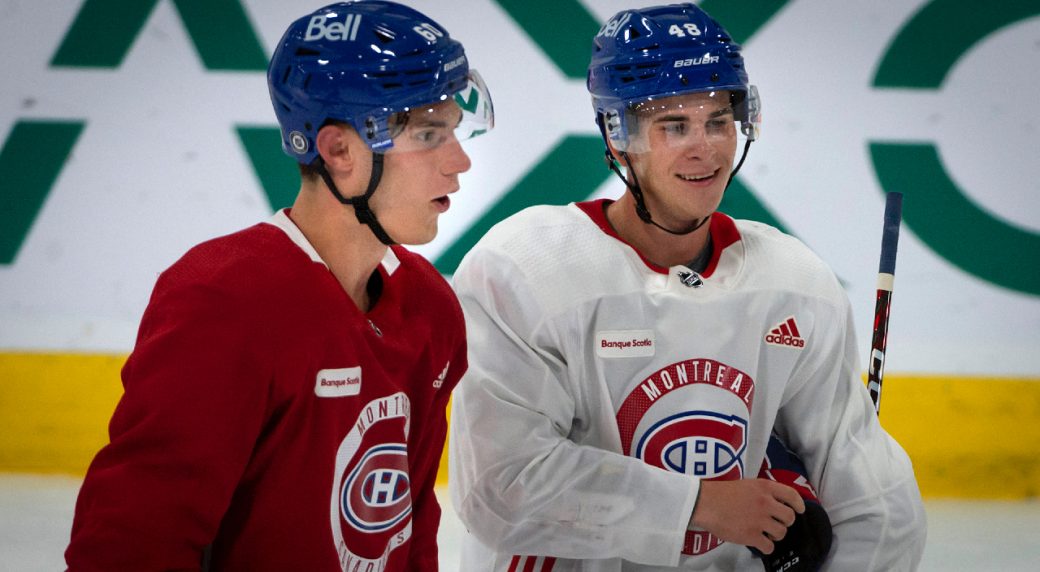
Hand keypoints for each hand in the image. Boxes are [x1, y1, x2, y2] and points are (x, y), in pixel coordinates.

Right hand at [689, 478, 805, 553]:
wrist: (705, 503)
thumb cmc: (721, 493)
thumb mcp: (747, 484)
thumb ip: (763, 492)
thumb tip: (776, 503)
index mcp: (765, 488)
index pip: (792, 496)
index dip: (799, 504)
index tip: (799, 510)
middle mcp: (766, 503)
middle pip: (790, 517)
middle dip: (784, 522)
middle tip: (776, 523)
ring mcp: (760, 520)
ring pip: (781, 533)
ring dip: (775, 535)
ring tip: (765, 533)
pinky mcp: (751, 535)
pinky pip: (769, 546)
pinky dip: (765, 546)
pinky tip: (759, 542)